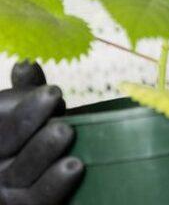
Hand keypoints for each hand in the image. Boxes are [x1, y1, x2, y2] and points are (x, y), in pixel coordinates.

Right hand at [0, 61, 83, 204]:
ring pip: (21, 171)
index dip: (20, 105)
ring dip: (41, 149)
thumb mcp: (25, 115)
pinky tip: (75, 166)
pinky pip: (37, 200)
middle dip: (27, 118)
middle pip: (6, 140)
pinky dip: (54, 184)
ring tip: (64, 130)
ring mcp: (5, 189)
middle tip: (54, 97)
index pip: (0, 117)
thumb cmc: (32, 141)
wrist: (35, 179)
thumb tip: (26, 64)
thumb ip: (25, 92)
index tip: (52, 91)